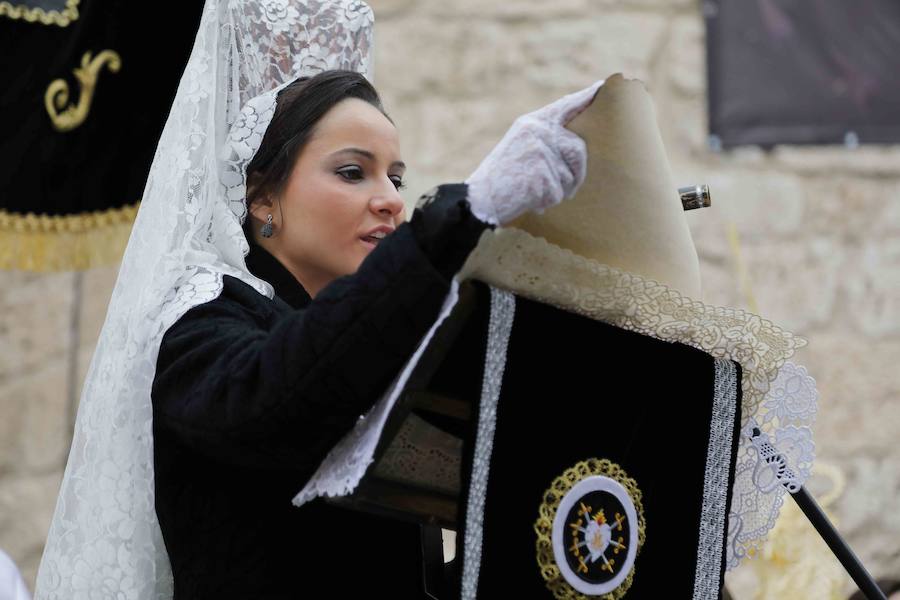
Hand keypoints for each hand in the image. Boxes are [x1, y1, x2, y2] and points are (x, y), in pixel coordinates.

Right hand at [465, 79, 603, 225]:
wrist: (479, 198)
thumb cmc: (500, 178)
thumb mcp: (519, 147)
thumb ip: (544, 139)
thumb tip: (575, 144)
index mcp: (531, 123)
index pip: (564, 107)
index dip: (584, 97)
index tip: (601, 86)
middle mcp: (537, 132)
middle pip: (577, 149)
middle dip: (577, 173)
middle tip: (569, 191)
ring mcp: (540, 152)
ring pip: (570, 175)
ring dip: (559, 191)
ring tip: (536, 193)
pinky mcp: (541, 175)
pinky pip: (558, 193)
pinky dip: (546, 202)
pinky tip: (528, 200)